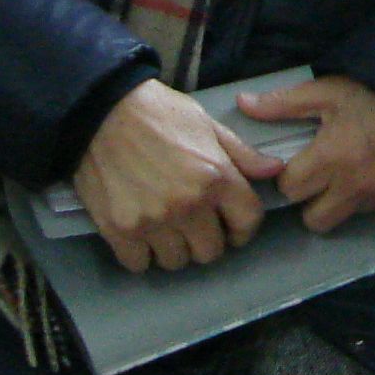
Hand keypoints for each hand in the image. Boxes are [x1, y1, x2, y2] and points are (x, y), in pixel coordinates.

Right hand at [74, 79, 283, 273]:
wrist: (100, 110)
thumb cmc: (158, 113)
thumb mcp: (207, 125)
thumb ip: (241, 154)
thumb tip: (274, 171)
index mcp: (216, 177)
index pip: (247, 222)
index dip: (242, 227)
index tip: (231, 225)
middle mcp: (189, 205)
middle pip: (211, 251)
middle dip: (206, 239)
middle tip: (193, 224)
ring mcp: (154, 221)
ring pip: (176, 262)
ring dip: (173, 248)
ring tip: (164, 226)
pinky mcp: (120, 231)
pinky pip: (140, 264)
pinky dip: (141, 253)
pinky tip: (139, 231)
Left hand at [236, 76, 374, 236]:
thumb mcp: (330, 90)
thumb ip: (285, 103)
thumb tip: (242, 104)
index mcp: (331, 158)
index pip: (290, 190)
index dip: (292, 176)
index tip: (302, 164)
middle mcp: (357, 186)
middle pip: (314, 220)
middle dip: (314, 200)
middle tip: (325, 175)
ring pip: (350, 217)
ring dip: (347, 199)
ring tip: (358, 169)